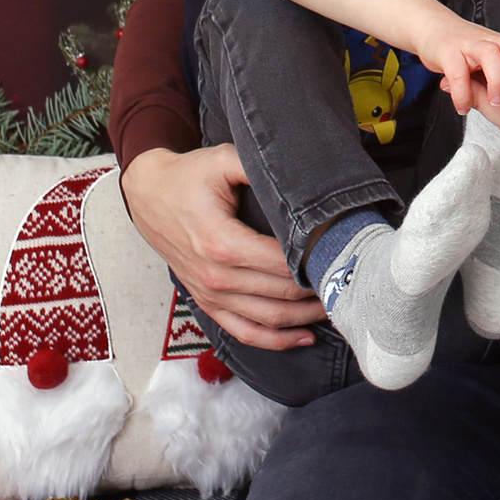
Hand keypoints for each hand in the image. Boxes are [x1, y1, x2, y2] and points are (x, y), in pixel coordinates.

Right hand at [120, 146, 323, 348]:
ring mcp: (210, 294)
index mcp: (221, 242)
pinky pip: (244, 332)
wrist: (149, 195)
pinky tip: (303, 337)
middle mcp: (215, 276)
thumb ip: (257, 166)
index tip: (343, 258)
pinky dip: (275, 340)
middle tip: (349, 282)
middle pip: (281, 295)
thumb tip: (298, 175)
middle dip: (318, 292)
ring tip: (336, 307)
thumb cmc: (189, 177)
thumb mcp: (223, 159)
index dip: (315, 263)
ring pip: (267, 320)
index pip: (282, 263)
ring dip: (305, 319)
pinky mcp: (207, 302)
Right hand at [416, 17, 499, 114]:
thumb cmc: (472, 49)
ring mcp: (470, 46)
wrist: (435, 31)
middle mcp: (492, 42)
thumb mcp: (499, 58)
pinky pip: (456, 72)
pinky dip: (461, 92)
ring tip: (496, 102)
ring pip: (488, 55)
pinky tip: (463, 108)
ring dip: (495, 79)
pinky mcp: (448, 53)